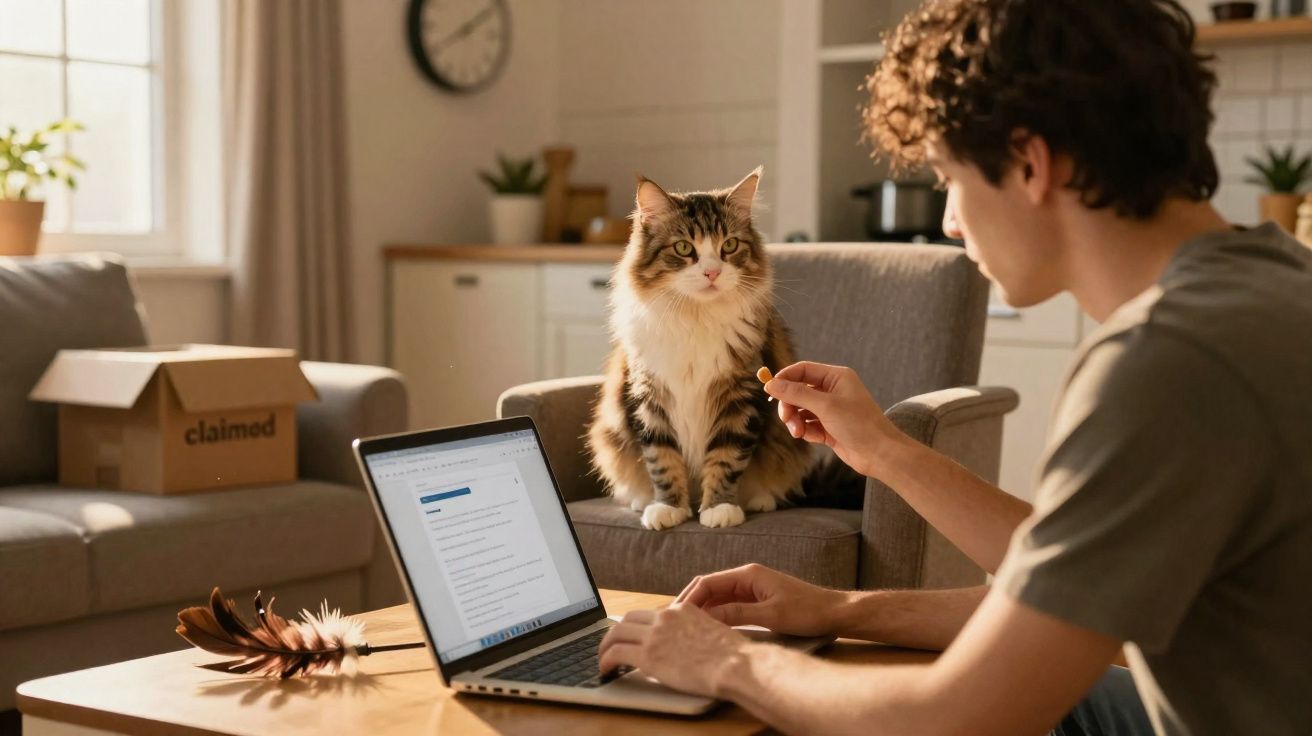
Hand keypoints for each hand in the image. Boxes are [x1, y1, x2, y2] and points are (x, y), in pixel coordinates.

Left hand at [597, 602, 751, 697]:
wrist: (734, 664)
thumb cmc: (732, 655)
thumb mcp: (713, 631)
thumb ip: (695, 632)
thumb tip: (687, 643)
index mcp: (681, 610)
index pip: (649, 614)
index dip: (636, 625)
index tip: (631, 635)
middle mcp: (665, 618)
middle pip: (628, 619)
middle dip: (615, 632)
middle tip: (610, 644)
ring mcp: (654, 635)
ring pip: (616, 634)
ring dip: (605, 646)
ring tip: (602, 659)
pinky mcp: (648, 655)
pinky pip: (616, 653)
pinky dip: (605, 660)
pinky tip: (605, 669)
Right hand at [677, 563, 847, 636]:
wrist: (834, 613)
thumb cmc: (807, 611)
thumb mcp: (770, 615)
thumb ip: (737, 614)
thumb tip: (705, 617)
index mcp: (748, 574)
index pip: (708, 582)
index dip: (689, 598)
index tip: (675, 615)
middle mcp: (747, 577)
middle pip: (709, 588)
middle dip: (691, 603)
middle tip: (673, 623)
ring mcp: (752, 589)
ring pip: (718, 598)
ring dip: (702, 610)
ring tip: (685, 627)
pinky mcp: (757, 600)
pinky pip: (729, 606)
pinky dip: (716, 615)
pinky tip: (708, 629)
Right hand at [765, 361, 904, 476]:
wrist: (879, 454)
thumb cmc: (859, 424)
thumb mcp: (825, 406)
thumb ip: (797, 393)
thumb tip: (771, 384)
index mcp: (836, 377)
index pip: (802, 370)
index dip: (785, 378)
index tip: (770, 390)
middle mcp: (833, 390)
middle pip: (798, 390)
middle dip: (789, 405)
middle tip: (786, 419)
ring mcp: (831, 410)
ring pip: (801, 410)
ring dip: (795, 421)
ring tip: (798, 433)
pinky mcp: (829, 427)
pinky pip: (807, 425)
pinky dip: (806, 431)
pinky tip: (813, 438)